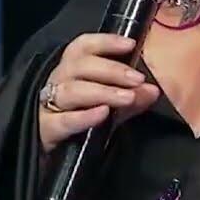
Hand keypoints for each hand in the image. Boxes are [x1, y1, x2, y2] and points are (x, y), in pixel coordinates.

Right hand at [37, 34, 160, 152]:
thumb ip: (132, 98)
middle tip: (138, 79)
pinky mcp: (46, 131)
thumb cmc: (82, 120)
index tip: (130, 44)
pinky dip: (84, 116)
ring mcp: (48, 105)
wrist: (54, 157)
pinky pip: (63, 121)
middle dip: (112, 70)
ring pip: (71, 90)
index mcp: (71, 69)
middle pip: (79, 66)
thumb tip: (153, 90)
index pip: (83, 47)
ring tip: (128, 98)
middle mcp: (57, 81)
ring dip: (103, 92)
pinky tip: (103, 113)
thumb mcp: (111, 106)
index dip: (106, 42)